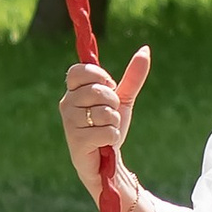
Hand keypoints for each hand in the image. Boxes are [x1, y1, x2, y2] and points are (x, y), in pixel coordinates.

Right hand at [60, 48, 148, 202]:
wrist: (105, 162)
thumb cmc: (108, 127)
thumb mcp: (122, 99)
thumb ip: (132, 76)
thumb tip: (146, 49)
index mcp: (73, 90)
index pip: (80, 70)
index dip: (99, 77)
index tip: (108, 88)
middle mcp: (66, 104)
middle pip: (98, 91)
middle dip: (113, 104)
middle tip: (108, 115)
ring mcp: (69, 122)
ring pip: (105, 113)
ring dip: (114, 123)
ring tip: (105, 130)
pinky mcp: (76, 141)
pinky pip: (107, 131)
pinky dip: (113, 138)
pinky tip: (104, 144)